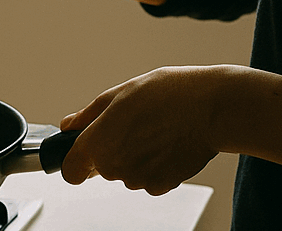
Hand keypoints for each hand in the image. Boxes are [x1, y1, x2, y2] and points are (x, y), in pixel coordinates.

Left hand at [59, 66, 219, 195]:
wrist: (212, 109)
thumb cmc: (167, 95)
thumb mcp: (117, 95)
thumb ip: (87, 116)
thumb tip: (69, 125)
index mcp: (98, 143)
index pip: (70, 171)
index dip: (75, 162)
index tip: (82, 154)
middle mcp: (114, 166)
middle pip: (100, 168)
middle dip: (110, 150)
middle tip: (132, 126)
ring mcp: (138, 179)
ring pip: (125, 172)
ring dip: (133, 157)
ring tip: (153, 131)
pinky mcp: (161, 186)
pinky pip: (147, 178)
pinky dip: (153, 165)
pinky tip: (166, 144)